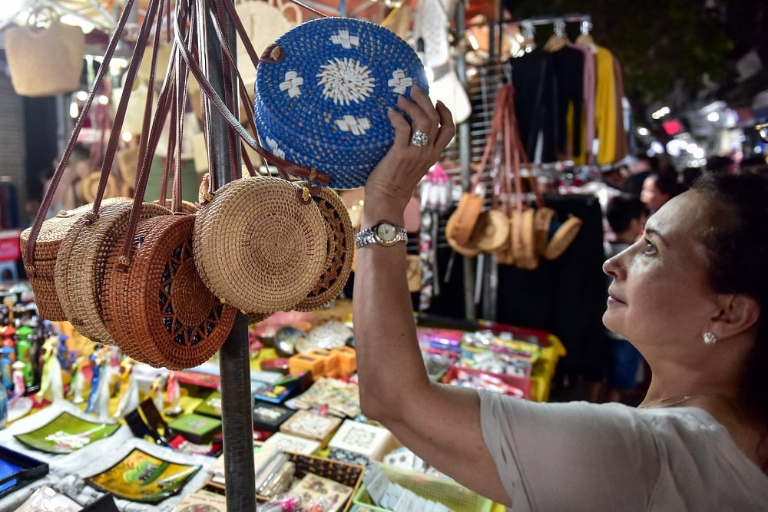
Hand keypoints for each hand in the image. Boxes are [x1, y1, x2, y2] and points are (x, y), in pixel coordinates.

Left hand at [364, 86, 454, 216]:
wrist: (387, 201)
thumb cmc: (394, 184)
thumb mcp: (412, 166)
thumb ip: (415, 151)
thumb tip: (407, 132)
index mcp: (433, 155)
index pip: (449, 130)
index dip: (446, 112)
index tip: (437, 100)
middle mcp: (428, 153)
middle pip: (436, 119)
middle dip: (426, 100)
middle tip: (414, 89)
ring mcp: (416, 153)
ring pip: (424, 120)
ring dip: (412, 105)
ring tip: (401, 99)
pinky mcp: (401, 153)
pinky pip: (403, 127)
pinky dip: (397, 117)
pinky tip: (390, 113)